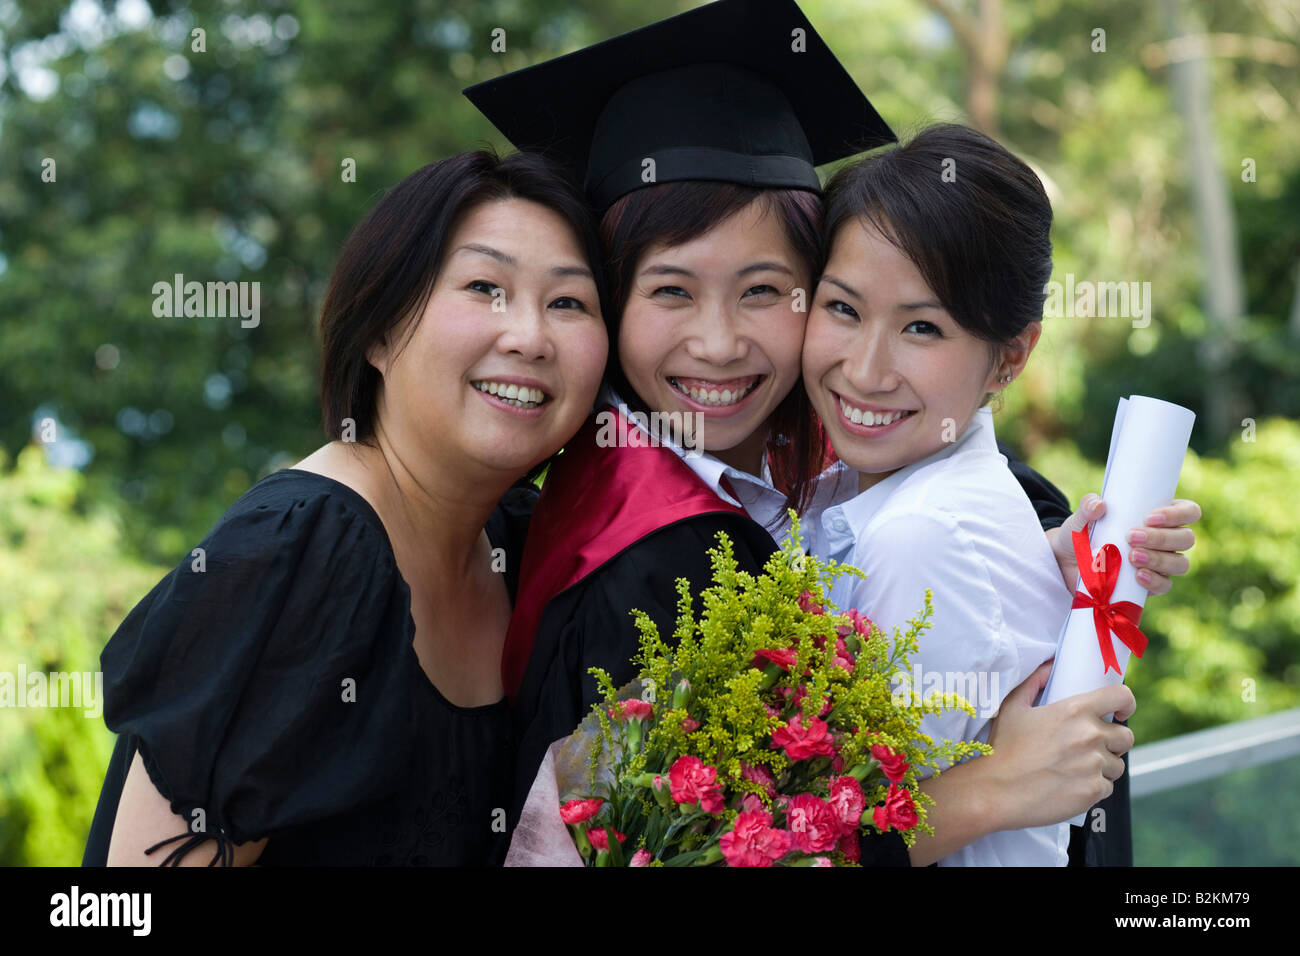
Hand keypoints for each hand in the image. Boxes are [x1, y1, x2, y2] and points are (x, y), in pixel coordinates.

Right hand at [982, 661, 1135, 830]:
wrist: (996, 790)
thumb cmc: (1003, 748)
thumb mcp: (1013, 706)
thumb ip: (1034, 682)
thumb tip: (1050, 666)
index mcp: (1075, 710)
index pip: (1121, 697)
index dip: (1126, 703)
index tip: (1121, 712)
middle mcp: (1090, 735)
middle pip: (1126, 736)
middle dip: (1112, 741)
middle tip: (1089, 747)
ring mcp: (1095, 765)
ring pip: (1117, 764)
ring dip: (1103, 766)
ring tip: (1075, 768)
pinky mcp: (1094, 790)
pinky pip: (1107, 787)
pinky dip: (1093, 787)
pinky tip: (1071, 785)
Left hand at [1046, 494, 1200, 594]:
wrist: (1066, 564)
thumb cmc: (1081, 534)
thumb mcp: (1081, 518)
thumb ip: (1087, 507)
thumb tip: (1100, 505)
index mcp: (1159, 517)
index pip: (1188, 511)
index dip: (1178, 514)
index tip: (1149, 517)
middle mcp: (1166, 540)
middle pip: (1186, 539)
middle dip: (1161, 538)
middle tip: (1131, 537)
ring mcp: (1161, 564)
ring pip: (1180, 563)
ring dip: (1159, 559)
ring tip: (1132, 557)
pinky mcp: (1150, 586)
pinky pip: (1164, 585)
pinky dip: (1154, 581)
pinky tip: (1138, 576)